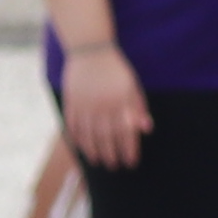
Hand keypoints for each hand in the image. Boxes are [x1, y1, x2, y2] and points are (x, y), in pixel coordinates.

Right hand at [61, 43, 148, 168]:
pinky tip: (80, 147)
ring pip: (89, 134)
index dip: (129, 150)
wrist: (90, 51)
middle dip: (111, 154)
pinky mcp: (71, 101)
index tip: (131, 163)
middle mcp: (103, 105)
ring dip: (93, 150)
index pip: (127, 132)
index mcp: (121, 102)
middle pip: (107, 137)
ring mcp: (85, 104)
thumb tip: (146, 130)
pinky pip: (72, 124)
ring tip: (98, 161)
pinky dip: (76, 137)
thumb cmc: (116, 70)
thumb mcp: (133, 86)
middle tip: (114, 166)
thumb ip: (139, 108)